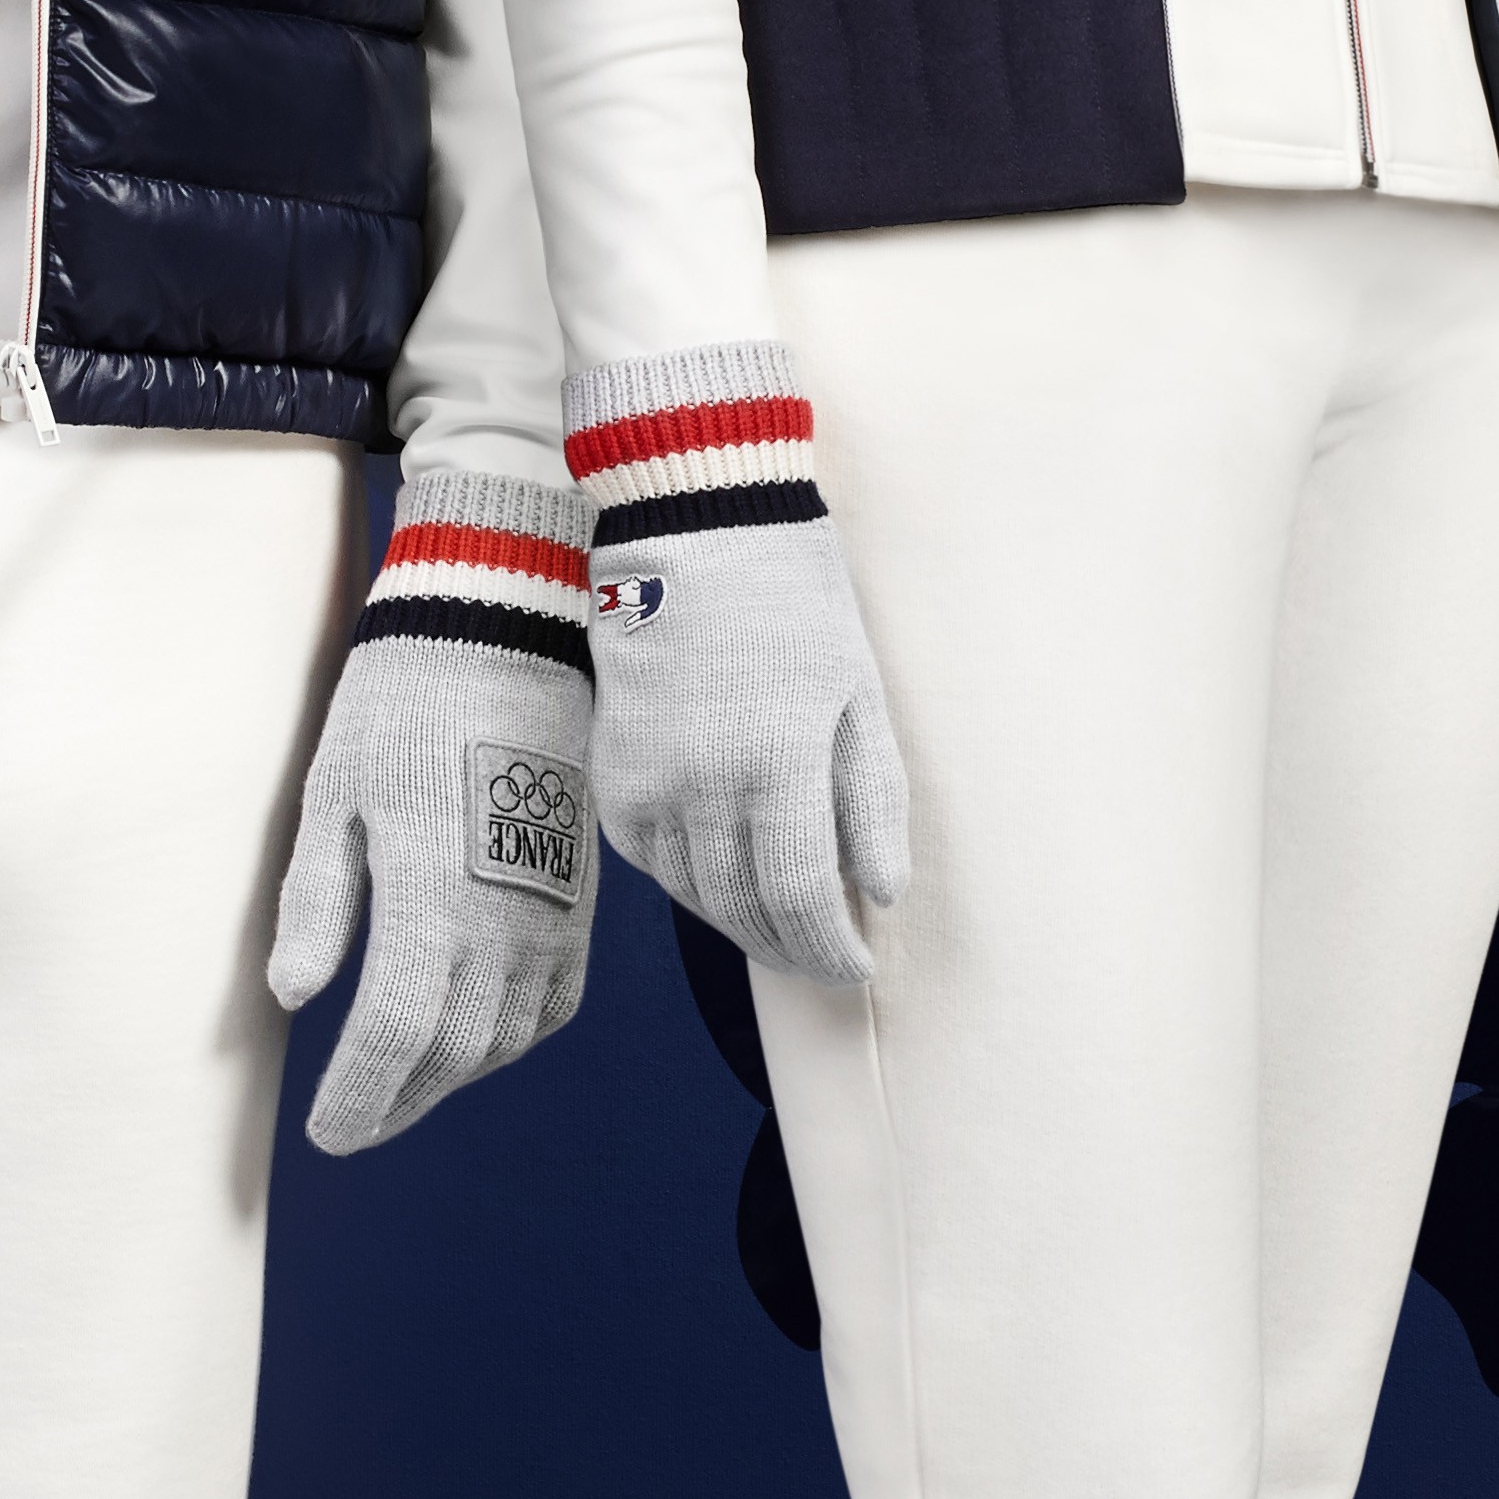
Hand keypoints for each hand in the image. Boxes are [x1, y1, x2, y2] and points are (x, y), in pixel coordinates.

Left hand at [268, 480, 600, 1151]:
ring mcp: (551, 915)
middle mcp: (503, 925)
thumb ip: (317, 903)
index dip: (359, 1100)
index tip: (326, 1134)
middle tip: (352, 1126)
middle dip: (396, 1103)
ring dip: (449, 1079)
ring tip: (400, 1091)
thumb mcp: (333, 796)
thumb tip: (296, 995)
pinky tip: (476, 1041)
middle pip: (450, 1057)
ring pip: (504, 1039)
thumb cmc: (402, 705)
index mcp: (430, 902)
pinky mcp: (579, 899)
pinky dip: (512, 1039)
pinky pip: (553, 1003)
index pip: (395, 1042)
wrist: (508, 634)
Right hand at [587, 516, 910, 977]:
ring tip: (784, 940)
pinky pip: (654, 863)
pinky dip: (694, 889)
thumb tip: (883, 890)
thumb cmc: (794, 601)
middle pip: (747, 911)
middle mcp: (704, 785)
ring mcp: (650, 783)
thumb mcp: (857, 693)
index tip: (857, 968)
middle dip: (793, 952)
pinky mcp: (615, 776)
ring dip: (745, 929)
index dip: (831, 948)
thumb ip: (873, 799)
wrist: (695, 529)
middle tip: (826, 968)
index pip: (802, 898)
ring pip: (696, 896)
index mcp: (777, 763)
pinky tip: (727, 890)